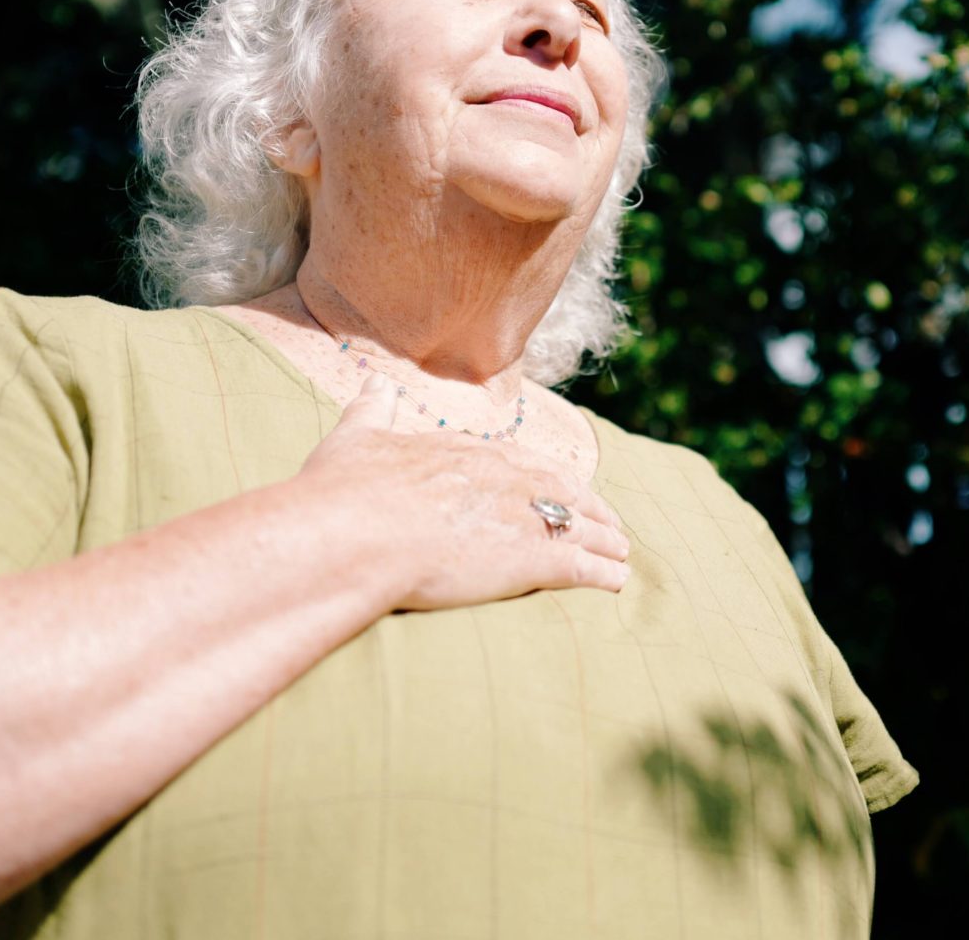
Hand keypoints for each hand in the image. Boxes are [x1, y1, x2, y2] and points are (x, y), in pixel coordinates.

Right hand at [295, 374, 631, 610]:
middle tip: (608, 521)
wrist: (354, 533)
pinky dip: (603, 574)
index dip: (544, 476)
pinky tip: (617, 582)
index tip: (559, 485)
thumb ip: (372, 412)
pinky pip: (579, 566)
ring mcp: (520, 516)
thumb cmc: (347, 491)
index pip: (521, 460)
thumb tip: (374, 386)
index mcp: (467, 451)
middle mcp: (504, 478)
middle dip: (589, 506)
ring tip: (621, 553)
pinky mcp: (528, 560)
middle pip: (561, 488)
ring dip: (604, 539)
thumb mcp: (356, 438)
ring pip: (578, 525)